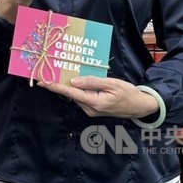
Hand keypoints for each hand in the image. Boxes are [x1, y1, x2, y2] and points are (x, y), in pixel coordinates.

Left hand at [41, 76, 159, 118]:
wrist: (140, 107)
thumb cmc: (128, 93)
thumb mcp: (112, 84)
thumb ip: (92, 82)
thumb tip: (73, 81)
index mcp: (95, 103)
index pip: (70, 93)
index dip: (55, 87)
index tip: (42, 82)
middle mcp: (90, 109)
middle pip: (71, 94)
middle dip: (59, 83)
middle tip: (48, 71)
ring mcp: (91, 111)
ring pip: (76, 95)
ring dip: (68, 86)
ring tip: (59, 72)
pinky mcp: (93, 109)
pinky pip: (81, 97)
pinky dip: (77, 89)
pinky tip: (74, 80)